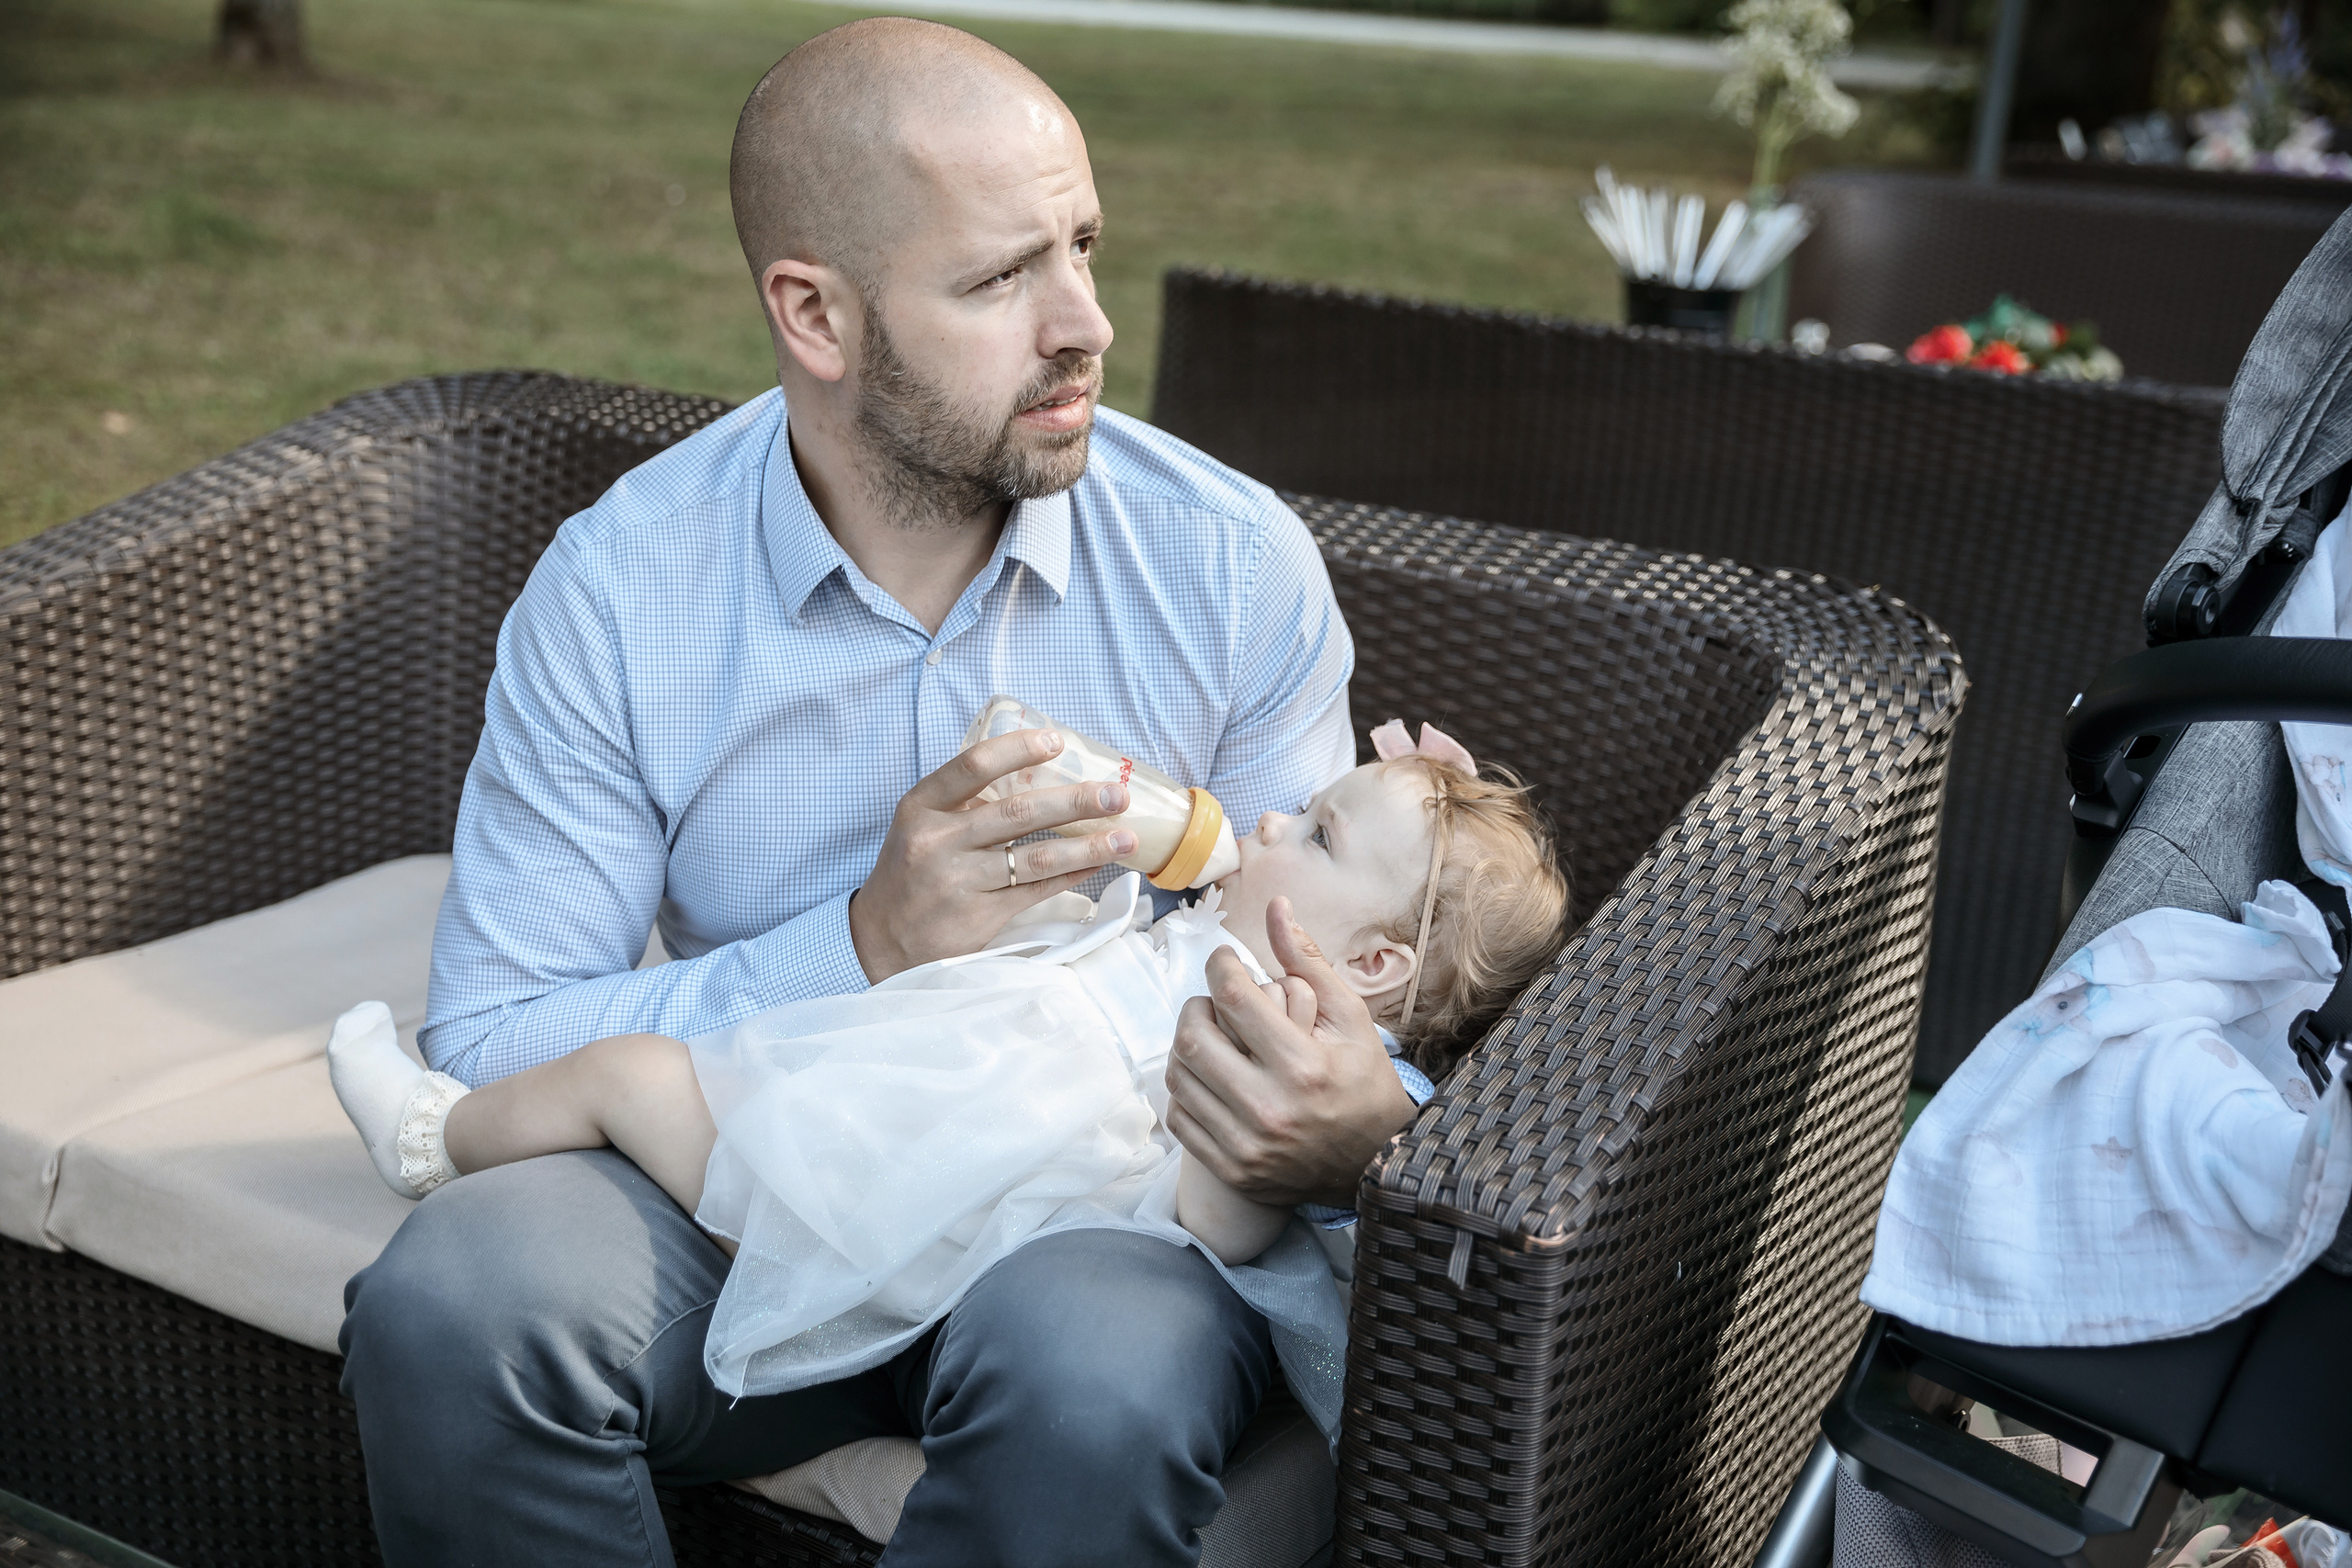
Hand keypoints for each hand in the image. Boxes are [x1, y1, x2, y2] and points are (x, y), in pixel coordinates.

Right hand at [849, 728, 1136, 982]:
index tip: (1058, 741)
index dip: (1019, 749)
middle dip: (1075, 801)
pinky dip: (1071, 875)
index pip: (974, 765)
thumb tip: (1040, 773)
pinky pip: (1036, 891)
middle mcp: (939, 840)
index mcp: (921, 806)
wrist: (879, 939)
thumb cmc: (911, 871)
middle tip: (1116, 794)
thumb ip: (965, 801)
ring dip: (1088, 845)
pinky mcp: (979, 916)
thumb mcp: (920, 825)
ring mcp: (959, 880)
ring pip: (1036, 858)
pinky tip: (1097, 864)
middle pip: (1018, 812)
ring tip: (1126, 836)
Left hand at [1164, 896, 1418, 1207]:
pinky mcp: (1231, 1169)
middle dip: (1196, 1005)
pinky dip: (1186, 1088)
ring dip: (1186, 1044)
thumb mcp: (1350, 1018)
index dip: (1220, 966)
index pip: (1233, 997)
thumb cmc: (1364, 1082)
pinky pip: (1179, 1117)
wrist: (1375, 1165)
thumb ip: (1307, 962)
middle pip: (1193, 1037)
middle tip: (1214, 1000)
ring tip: (1212, 1035)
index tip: (1226, 961)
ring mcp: (1246, 1145)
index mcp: (1303, 1065)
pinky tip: (1210, 1075)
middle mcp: (1269, 1108)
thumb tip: (1276, 905)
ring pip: (1179, 1077)